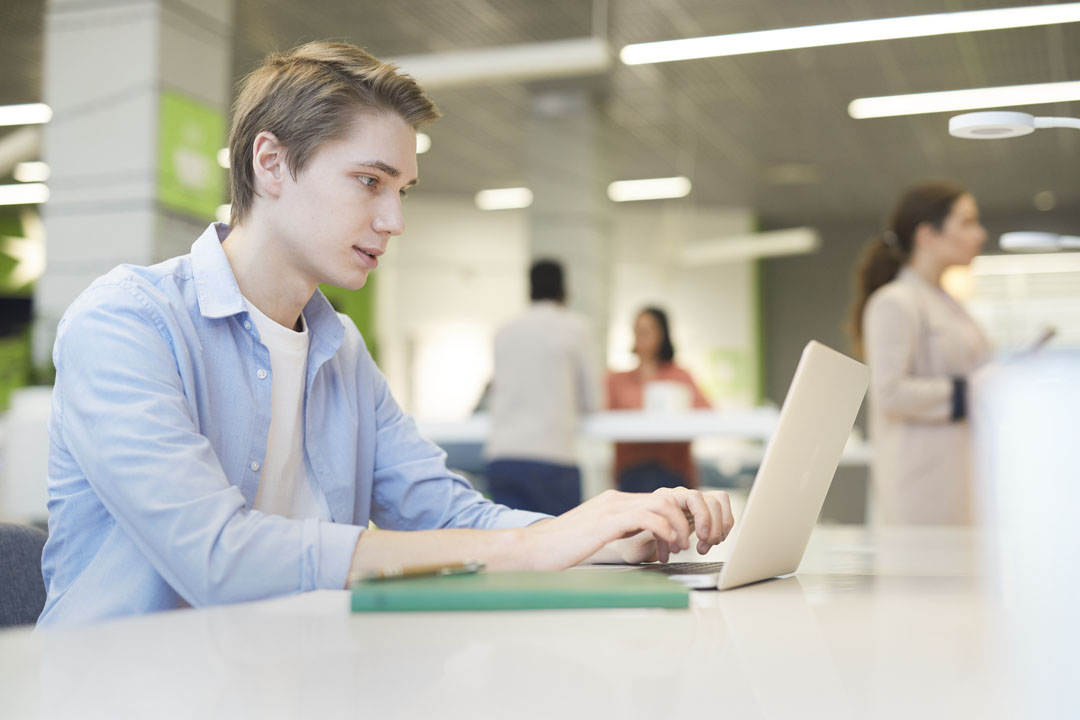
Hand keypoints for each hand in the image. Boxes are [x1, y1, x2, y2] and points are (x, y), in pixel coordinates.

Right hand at [520, 487, 733, 569]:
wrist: (533, 549)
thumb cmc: (563, 549)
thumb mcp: (598, 537)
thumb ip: (620, 532)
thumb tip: (645, 541)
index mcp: (616, 503)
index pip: (660, 500)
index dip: (680, 518)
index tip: (686, 539)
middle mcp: (617, 500)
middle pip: (668, 496)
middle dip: (688, 519)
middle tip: (694, 542)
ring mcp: (612, 507)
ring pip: (663, 504)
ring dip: (680, 527)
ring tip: (681, 548)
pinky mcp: (607, 520)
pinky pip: (647, 516)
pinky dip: (665, 531)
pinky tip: (667, 546)